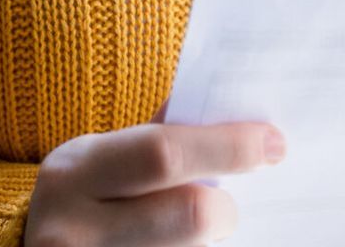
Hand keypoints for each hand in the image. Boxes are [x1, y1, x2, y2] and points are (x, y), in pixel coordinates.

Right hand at [23, 108, 285, 246]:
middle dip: (224, 208)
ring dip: (207, 244)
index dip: (229, 148)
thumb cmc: (87, 196)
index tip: (274, 144)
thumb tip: (237, 111)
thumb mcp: (105, 158)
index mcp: (75, 173)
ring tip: (193, 232)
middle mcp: (71, 231)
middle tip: (228, 205)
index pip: (165, 153)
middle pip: (190, 217)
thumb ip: (161, 136)